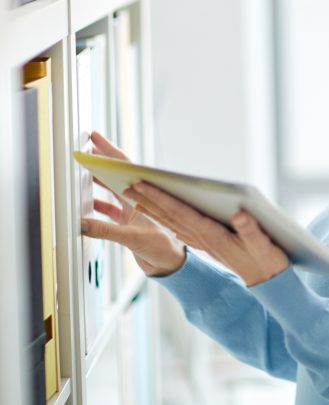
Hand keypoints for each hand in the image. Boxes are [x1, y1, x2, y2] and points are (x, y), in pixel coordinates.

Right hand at [82, 132, 185, 276]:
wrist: (171, 266)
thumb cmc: (165, 248)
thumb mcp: (133, 237)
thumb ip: (106, 230)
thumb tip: (81, 223)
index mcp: (145, 195)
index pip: (125, 167)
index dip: (109, 151)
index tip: (95, 138)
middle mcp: (140, 199)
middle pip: (117, 175)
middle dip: (101, 163)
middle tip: (85, 150)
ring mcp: (134, 211)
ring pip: (112, 191)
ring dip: (98, 183)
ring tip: (82, 173)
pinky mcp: (129, 224)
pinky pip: (109, 210)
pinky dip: (97, 206)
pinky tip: (85, 204)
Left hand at [123, 181, 289, 286]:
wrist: (267, 281)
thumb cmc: (266, 261)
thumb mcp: (262, 244)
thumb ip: (251, 229)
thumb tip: (241, 214)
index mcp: (212, 234)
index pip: (180, 212)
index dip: (160, 197)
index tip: (141, 184)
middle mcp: (203, 237)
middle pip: (169, 216)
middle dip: (148, 200)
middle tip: (125, 185)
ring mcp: (204, 241)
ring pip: (171, 222)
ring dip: (152, 209)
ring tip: (134, 196)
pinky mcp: (208, 243)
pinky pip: (180, 228)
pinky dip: (166, 218)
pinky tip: (160, 214)